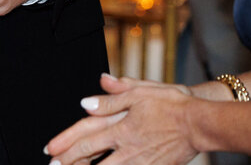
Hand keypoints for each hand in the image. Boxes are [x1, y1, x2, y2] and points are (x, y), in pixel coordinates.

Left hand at [44, 73, 195, 164]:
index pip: (86, 135)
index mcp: (121, 124)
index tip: (50, 149)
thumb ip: (113, 97)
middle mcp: (127, 145)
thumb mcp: (141, 92)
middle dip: (69, 163)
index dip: (66, 142)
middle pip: (91, 157)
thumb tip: (86, 102)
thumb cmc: (171, 103)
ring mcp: (139, 160)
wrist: (200, 123)